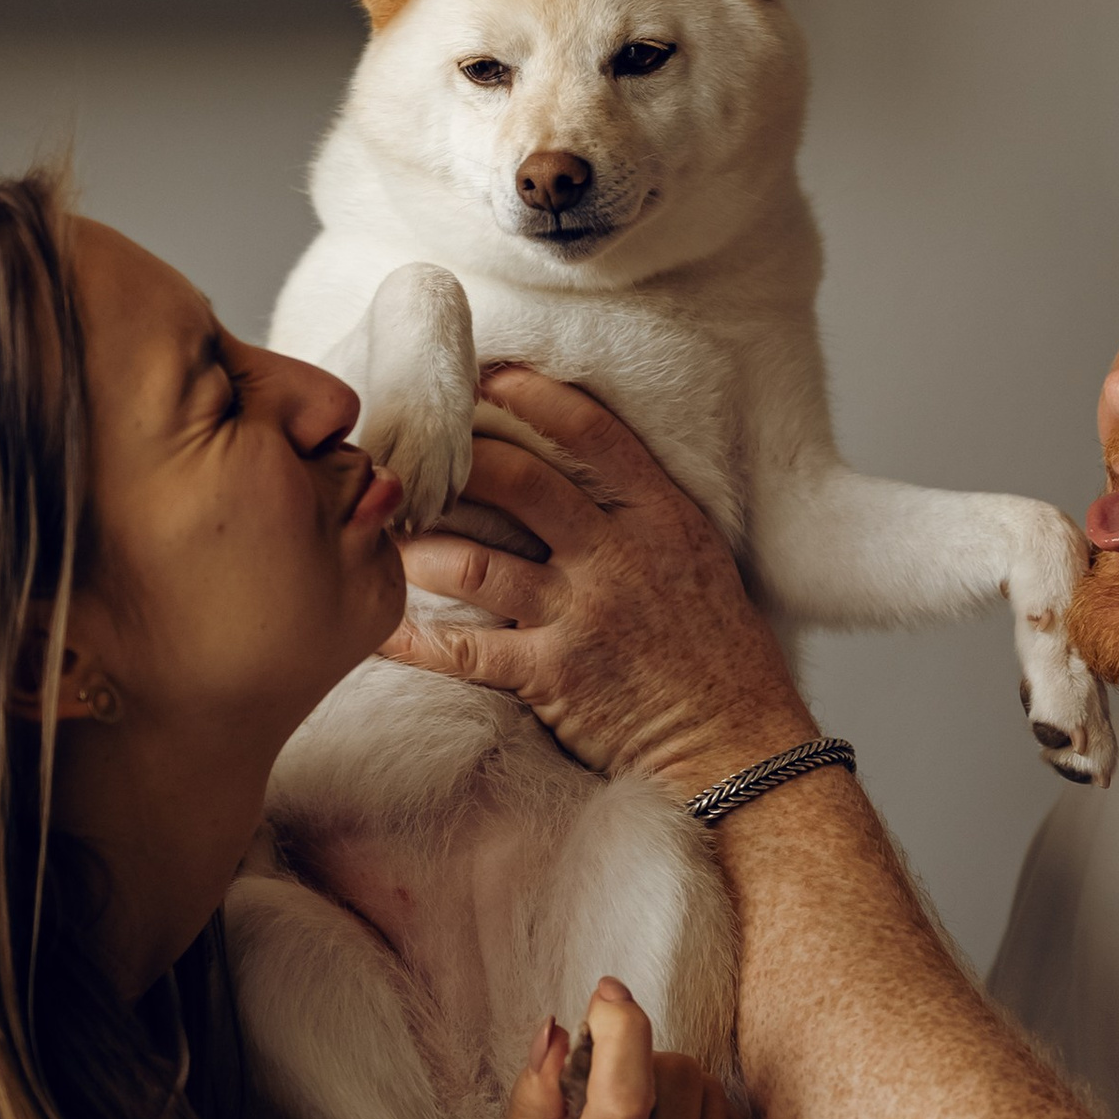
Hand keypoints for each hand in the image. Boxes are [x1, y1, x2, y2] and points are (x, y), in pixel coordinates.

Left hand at [385, 368, 815, 795]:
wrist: (739, 743)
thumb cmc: (718, 653)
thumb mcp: (697, 558)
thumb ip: (642, 513)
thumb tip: (577, 469)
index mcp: (660, 516)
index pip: (592, 432)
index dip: (532, 395)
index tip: (485, 375)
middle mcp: (619, 556)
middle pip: (518, 482)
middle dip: (454, 462)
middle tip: (410, 456)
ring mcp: (585, 616)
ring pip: (475, 564)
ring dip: (419, 549)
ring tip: (384, 536)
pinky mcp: (555, 676)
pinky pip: (466, 653)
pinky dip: (415, 641)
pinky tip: (378, 628)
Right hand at [478, 979, 752, 1118]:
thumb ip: (534, 1099)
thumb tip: (561, 1028)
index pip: (625, 1092)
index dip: (621, 1026)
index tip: (606, 996)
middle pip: (678, 1080)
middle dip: (643, 1058)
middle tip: (613, 1081)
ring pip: (713, 1100)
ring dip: (677, 1086)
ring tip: (641, 1115)